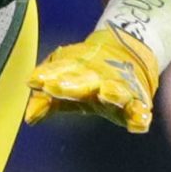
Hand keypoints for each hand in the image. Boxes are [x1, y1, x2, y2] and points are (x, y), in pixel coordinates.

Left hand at [26, 27, 158, 132]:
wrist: (128, 49)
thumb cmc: (87, 74)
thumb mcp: (64, 84)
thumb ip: (47, 102)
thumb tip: (29, 118)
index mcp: (77, 71)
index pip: (60, 72)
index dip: (48, 76)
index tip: (34, 80)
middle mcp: (99, 78)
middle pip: (84, 81)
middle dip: (69, 85)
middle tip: (53, 87)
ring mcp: (121, 88)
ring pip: (118, 90)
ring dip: (112, 92)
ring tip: (106, 93)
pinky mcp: (139, 101)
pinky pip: (141, 108)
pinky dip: (141, 116)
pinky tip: (140, 122)